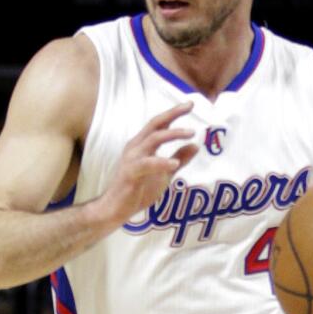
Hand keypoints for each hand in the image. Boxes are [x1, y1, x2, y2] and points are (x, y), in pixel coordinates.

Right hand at [98, 102, 197, 222]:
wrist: (116, 209)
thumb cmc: (137, 190)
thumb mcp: (165, 173)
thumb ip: (179, 159)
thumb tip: (196, 146)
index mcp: (142, 145)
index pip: (159, 124)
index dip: (174, 113)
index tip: (190, 104)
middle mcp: (135, 147)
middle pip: (155, 125)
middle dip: (173, 114)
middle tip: (190, 107)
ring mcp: (131, 159)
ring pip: (152, 139)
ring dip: (172, 134)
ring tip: (191, 134)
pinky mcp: (130, 173)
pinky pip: (146, 164)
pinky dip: (161, 162)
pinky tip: (175, 163)